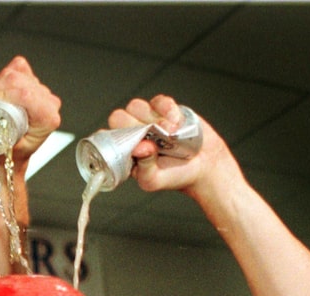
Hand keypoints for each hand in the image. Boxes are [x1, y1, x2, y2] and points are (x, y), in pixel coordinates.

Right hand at [0, 57, 60, 167]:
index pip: (25, 95)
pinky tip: (1, 88)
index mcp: (47, 118)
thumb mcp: (4, 146)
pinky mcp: (35, 84)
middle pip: (20, 80)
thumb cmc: (11, 153)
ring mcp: (43, 92)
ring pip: (18, 72)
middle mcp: (49, 103)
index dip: (2, 93)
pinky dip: (6, 74)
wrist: (14, 155)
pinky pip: (20, 67)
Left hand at [108, 94, 232, 195]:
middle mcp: (132, 133)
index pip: (106, 138)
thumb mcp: (154, 180)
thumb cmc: (175, 176)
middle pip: (118, 117)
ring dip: (152, 119)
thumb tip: (140, 148)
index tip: (128, 145)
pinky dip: (167, 110)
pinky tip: (177, 124)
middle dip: (133, 126)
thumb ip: (144, 168)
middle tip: (151, 139)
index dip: (112, 138)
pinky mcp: (164, 109)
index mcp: (124, 152)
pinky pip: (158, 101)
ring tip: (169, 134)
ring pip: (135, 106)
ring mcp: (147, 119)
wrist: (204, 165)